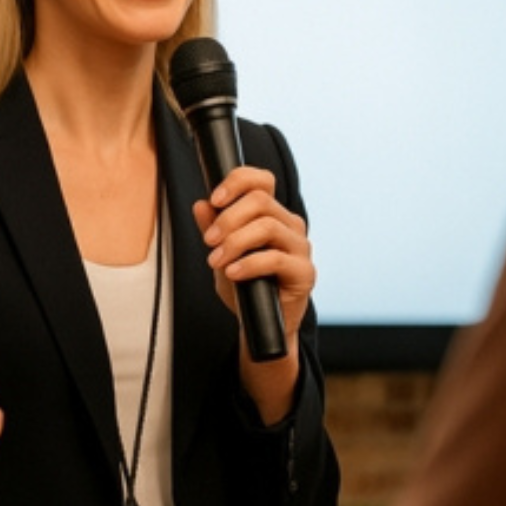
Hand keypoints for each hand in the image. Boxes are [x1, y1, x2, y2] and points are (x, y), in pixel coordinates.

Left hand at [192, 166, 314, 422]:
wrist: (258, 324)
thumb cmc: (243, 286)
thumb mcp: (220, 254)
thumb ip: (212, 229)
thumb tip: (200, 204)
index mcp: (271, 214)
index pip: (262, 181)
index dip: (238, 181)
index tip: (214, 198)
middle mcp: (289, 225)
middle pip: (261, 201)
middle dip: (228, 218)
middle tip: (208, 240)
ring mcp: (300, 247)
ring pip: (268, 226)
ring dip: (235, 241)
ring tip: (216, 260)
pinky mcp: (305, 272)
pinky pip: (276, 258)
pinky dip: (249, 264)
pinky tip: (232, 273)